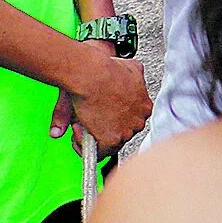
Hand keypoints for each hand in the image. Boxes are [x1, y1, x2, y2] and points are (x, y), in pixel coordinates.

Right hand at [51, 39, 150, 155]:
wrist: (93, 74)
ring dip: (91, 135)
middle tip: (86, 118)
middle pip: (120, 132)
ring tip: (80, 123)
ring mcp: (127, 131)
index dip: (112, 118)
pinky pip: (98, 152)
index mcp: (144, 105)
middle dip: (102, 127)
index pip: (130, 120)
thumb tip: (113, 89)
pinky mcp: (113, 139)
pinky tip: (77, 130)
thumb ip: (122, 84)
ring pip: (109, 144)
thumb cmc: (104, 70)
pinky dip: (83, 145)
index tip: (100, 114)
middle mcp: (139, 119)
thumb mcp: (123, 73)